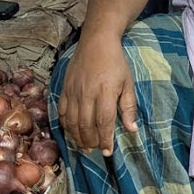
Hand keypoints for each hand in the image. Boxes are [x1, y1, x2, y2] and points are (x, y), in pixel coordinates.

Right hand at [57, 34, 137, 156]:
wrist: (96, 42)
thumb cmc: (116, 62)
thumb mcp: (128, 83)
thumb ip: (129, 107)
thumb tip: (132, 130)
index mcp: (105, 92)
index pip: (104, 122)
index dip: (105, 139)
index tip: (108, 152)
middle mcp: (87, 93)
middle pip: (86, 125)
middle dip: (91, 141)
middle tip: (95, 150)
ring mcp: (73, 91)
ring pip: (72, 121)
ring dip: (77, 137)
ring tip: (84, 146)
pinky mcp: (64, 88)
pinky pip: (61, 111)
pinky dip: (65, 124)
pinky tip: (71, 132)